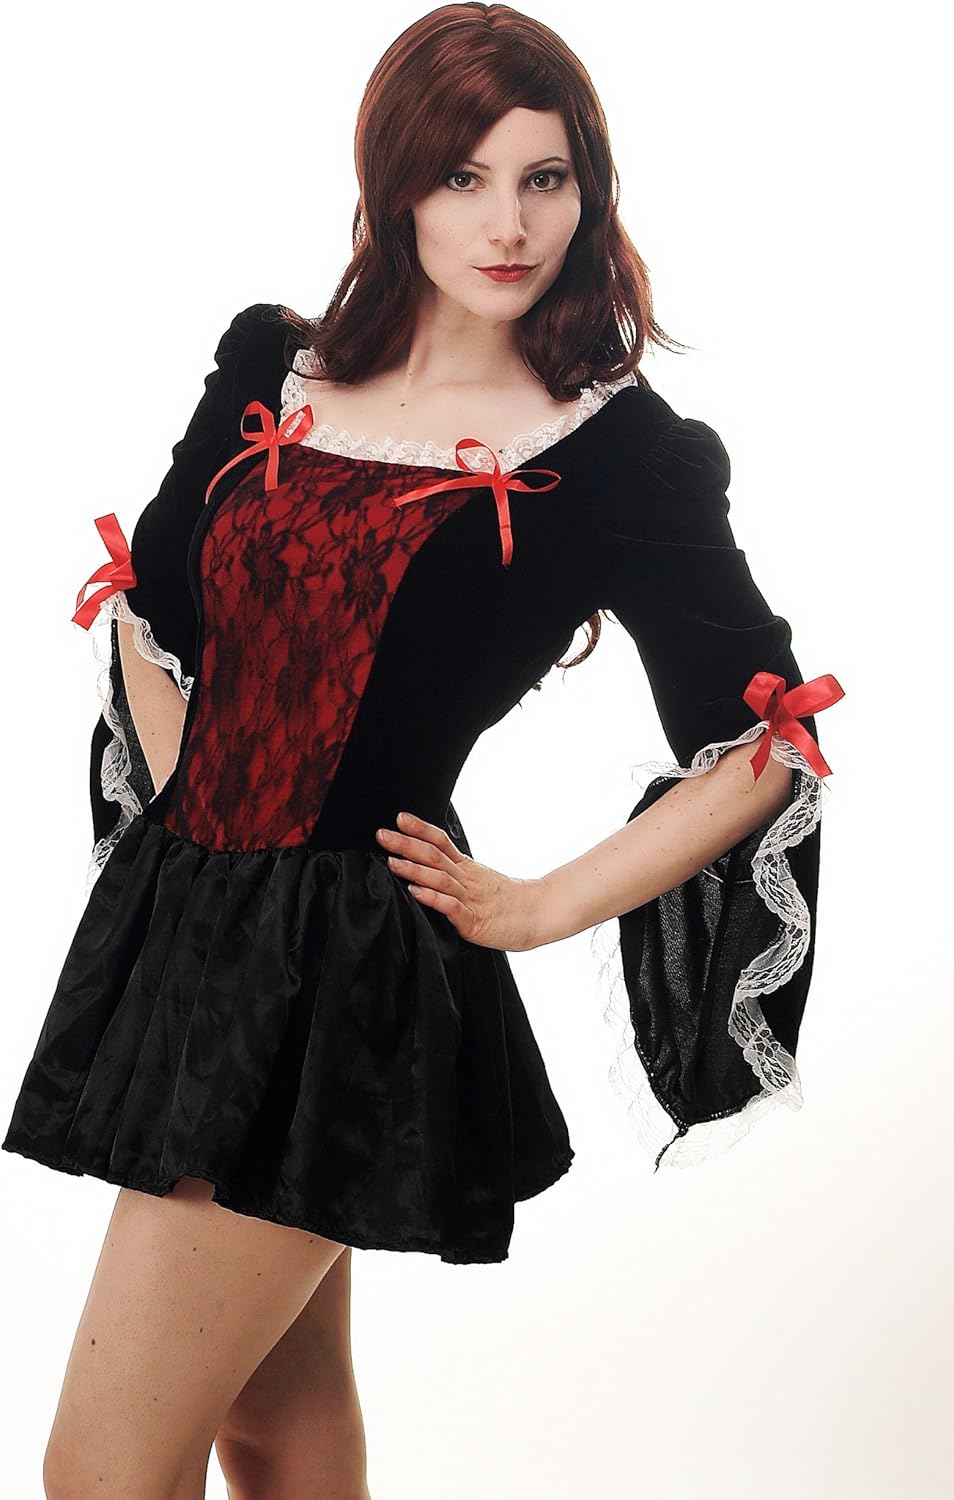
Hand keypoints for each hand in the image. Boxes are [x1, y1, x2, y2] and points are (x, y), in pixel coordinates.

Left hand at [375, 811, 544, 951]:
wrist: (538, 914)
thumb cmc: (507, 901)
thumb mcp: (479, 879)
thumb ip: (454, 873)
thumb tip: (426, 866)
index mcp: (466, 868)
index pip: (440, 842)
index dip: (420, 829)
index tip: (399, 818)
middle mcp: (466, 879)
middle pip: (434, 856)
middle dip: (406, 844)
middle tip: (382, 835)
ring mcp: (470, 899)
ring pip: (440, 879)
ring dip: (414, 869)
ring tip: (393, 862)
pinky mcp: (473, 921)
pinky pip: (451, 907)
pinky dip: (433, 899)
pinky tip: (416, 893)